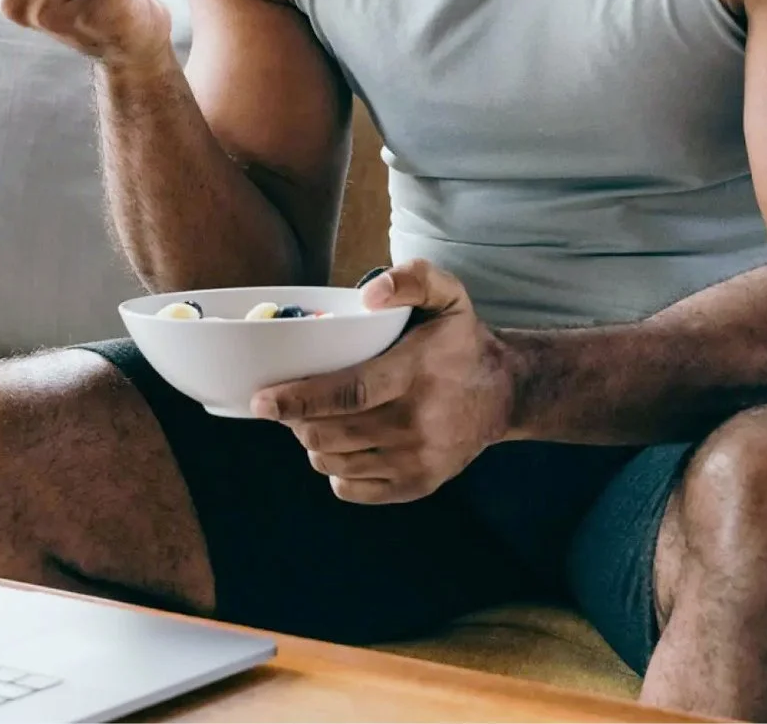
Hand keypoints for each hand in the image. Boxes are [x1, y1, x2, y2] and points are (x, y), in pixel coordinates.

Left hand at [252, 260, 516, 503]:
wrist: (504, 393)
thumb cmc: (461, 341)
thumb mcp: (448, 295)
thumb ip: (412, 279)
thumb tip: (369, 294)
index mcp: (418, 373)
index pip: (349, 393)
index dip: (299, 399)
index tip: (262, 401)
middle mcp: (419, 422)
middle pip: (332, 434)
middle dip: (298, 421)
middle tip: (291, 404)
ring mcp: (418, 459)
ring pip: (335, 463)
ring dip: (313, 444)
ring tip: (318, 421)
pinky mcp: (418, 485)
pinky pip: (352, 488)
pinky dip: (335, 470)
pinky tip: (344, 446)